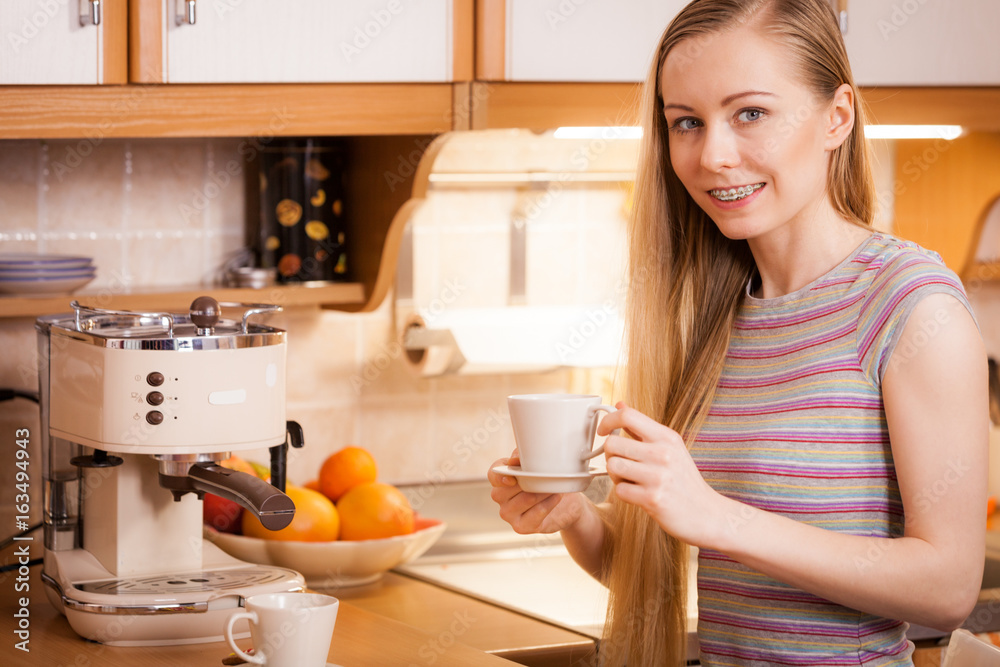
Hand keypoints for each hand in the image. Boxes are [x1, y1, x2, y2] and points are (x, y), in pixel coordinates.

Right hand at [487, 451, 588, 534]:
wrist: (566, 505)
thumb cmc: (549, 481)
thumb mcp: (538, 465)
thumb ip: (524, 458)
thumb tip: (515, 459)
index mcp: (501, 478)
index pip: (493, 474)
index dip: (501, 476)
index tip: (514, 477)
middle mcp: (500, 497)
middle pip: (509, 488)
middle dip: (531, 481)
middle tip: (549, 476)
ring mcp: (508, 513)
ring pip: (525, 499)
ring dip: (543, 492)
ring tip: (555, 486)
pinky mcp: (520, 527)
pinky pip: (534, 514)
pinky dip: (548, 504)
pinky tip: (556, 497)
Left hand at [597, 402, 724, 546]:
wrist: (707, 513)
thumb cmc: (684, 480)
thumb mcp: (670, 447)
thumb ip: (643, 428)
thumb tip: (620, 405)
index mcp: (667, 437)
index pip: (627, 415)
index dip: (608, 421)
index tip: (603, 431)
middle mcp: (663, 453)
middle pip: (613, 443)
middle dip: (611, 455)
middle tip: (622, 463)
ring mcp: (658, 476)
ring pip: (613, 466)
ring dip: (616, 475)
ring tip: (630, 479)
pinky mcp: (653, 499)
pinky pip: (620, 490)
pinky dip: (624, 493)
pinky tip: (637, 493)